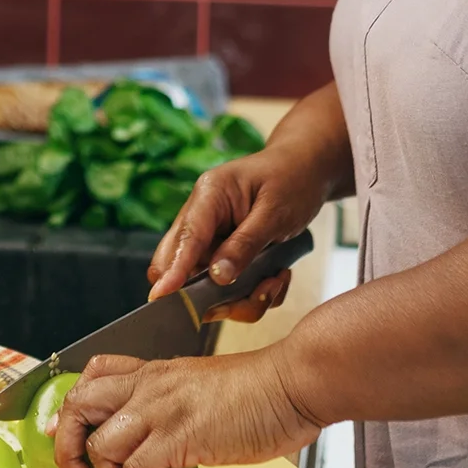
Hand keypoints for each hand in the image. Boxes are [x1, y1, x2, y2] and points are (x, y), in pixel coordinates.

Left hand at [49, 350, 322, 467]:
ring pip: (101, 446)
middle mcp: (150, 385)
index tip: (66, 433)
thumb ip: (175, 403)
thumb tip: (159, 436)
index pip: (95, 373)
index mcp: (156, 372)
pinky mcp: (179, 434)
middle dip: (70, 448)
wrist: (294, 382)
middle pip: (79, 406)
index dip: (72, 406)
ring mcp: (161, 408)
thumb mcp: (205, 386)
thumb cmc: (262, 390)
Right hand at [146, 145, 328, 320]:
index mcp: (209, 196)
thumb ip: (245, 244)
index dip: (173, 270)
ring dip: (242, 298)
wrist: (307, 169)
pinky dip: (254, 295)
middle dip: (212, 294)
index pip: (185, 238)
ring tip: (276, 282)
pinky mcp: (226, 256)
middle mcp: (203, 220)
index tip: (161, 296)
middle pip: (183, 267)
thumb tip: (217, 277)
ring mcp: (213, 241)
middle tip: (253, 295)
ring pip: (207, 287)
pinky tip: (278, 276)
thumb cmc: (292, 179)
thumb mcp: (274, 213)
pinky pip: (230, 289)